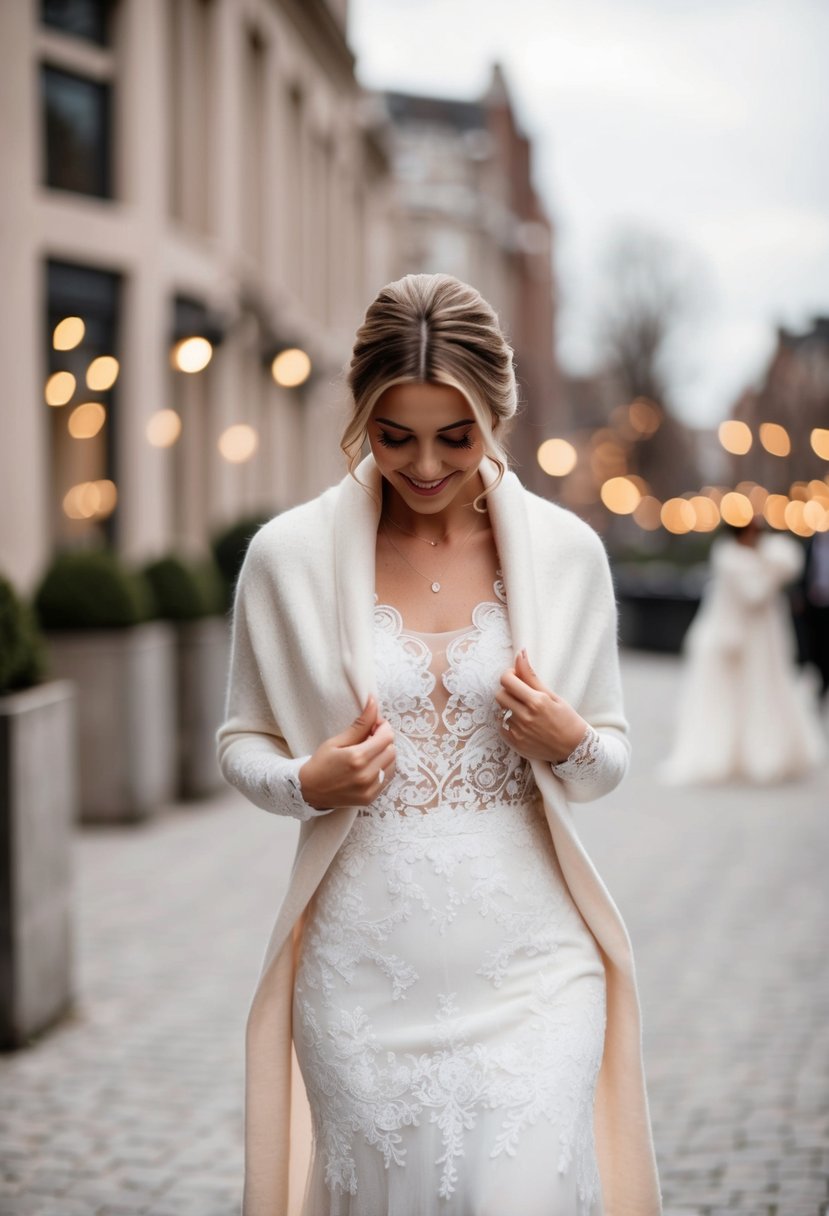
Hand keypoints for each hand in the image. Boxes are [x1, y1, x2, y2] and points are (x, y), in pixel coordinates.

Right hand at [299, 695, 395, 809]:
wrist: (309, 791)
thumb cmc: (320, 764)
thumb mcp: (336, 741)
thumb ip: (360, 725)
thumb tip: (374, 704)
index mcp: (357, 758)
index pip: (387, 736)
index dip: (383, 727)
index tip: (374, 725)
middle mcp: (367, 775)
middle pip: (392, 749)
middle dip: (384, 740)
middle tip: (370, 737)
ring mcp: (370, 789)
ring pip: (392, 763)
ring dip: (385, 754)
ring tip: (369, 752)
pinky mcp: (371, 798)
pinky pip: (387, 778)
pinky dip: (383, 768)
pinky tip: (370, 765)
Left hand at [496, 650, 588, 764]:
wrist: (574, 749)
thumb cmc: (566, 719)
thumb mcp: (552, 695)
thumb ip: (531, 675)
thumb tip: (520, 653)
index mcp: (536, 701)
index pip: (506, 680)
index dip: (509, 675)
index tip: (516, 677)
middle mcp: (525, 716)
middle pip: (500, 695)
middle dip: (508, 691)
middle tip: (521, 695)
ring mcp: (519, 731)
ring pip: (501, 711)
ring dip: (510, 708)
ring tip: (525, 712)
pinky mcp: (515, 743)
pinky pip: (502, 726)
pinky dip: (509, 723)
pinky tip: (524, 725)